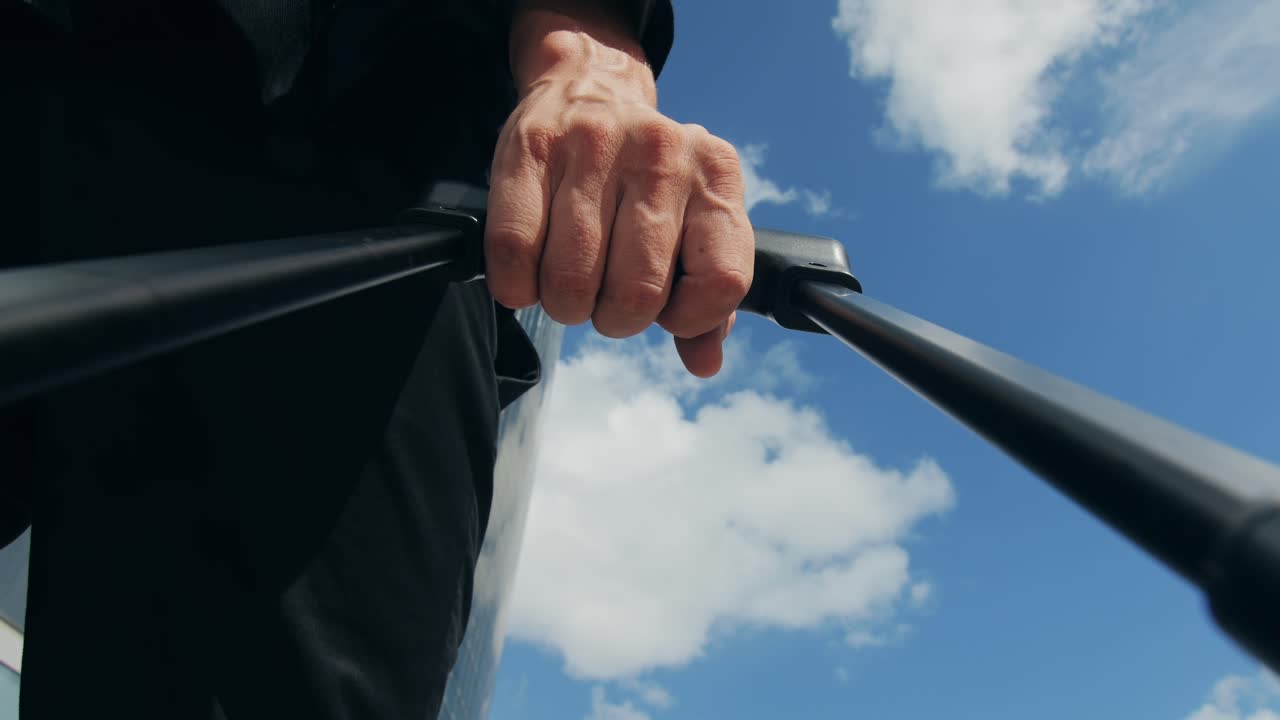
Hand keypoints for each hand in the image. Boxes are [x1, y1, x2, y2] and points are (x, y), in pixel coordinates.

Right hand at [486, 3, 753, 376]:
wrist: (588, 87)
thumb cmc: (645, 181)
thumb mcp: (693, 224)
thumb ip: (706, 300)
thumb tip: (704, 361)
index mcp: (716, 176)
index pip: (722, 281)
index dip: (689, 319)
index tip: (667, 314)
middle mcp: (662, 155)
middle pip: (638, 293)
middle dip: (614, 320)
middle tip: (603, 301)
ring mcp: (595, 146)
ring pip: (573, 280)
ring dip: (564, 306)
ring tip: (568, 286)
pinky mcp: (532, 148)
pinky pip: (515, 249)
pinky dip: (516, 285)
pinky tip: (527, 276)